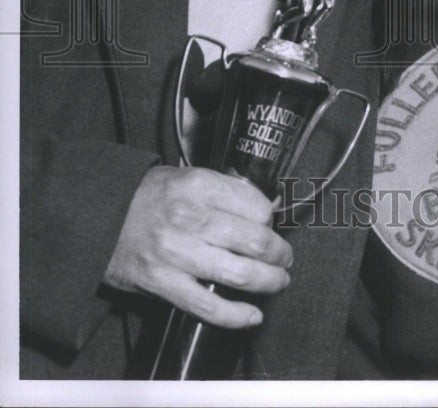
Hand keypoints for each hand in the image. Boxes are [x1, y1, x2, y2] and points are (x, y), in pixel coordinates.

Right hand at [104, 165, 292, 327]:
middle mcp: (190, 218)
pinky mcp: (162, 283)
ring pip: (240, 274)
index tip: (270, 226)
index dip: (270, 219)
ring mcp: (176, 253)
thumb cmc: (148, 197)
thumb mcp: (186, 177)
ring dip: (269, 281)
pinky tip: (252, 315)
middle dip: (280, 253)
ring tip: (278, 281)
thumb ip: (223, 191)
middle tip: (284, 258)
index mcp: (199, 185)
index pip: (256, 206)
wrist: (97, 217)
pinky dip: (236, 315)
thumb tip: (263, 211)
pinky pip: (208, 306)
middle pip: (256, 241)